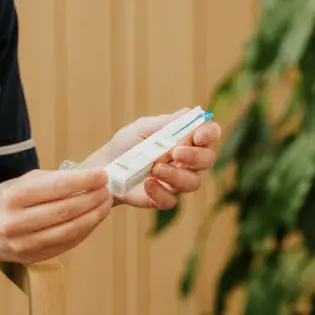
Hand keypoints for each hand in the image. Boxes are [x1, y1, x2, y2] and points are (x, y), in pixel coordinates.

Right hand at [0, 167, 112, 264]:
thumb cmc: (5, 201)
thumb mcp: (21, 182)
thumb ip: (52, 180)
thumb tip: (88, 178)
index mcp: (14, 197)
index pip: (57, 188)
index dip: (84, 181)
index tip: (102, 175)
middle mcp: (17, 222)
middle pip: (66, 210)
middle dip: (93, 199)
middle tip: (107, 190)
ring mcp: (24, 244)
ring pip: (69, 230)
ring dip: (93, 217)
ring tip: (105, 204)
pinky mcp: (33, 257)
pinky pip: (67, 244)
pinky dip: (84, 230)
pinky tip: (93, 219)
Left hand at [84, 110, 222, 209]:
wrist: (105, 168)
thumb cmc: (126, 145)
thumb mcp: (142, 128)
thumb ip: (165, 124)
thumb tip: (188, 114)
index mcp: (186, 139)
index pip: (210, 134)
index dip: (210, 133)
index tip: (198, 135)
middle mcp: (187, 161)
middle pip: (208, 159)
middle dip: (196, 156)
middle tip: (176, 152)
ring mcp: (177, 181)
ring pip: (194, 182)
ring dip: (177, 175)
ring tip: (155, 168)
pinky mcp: (164, 198)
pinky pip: (172, 200)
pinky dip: (160, 191)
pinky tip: (147, 183)